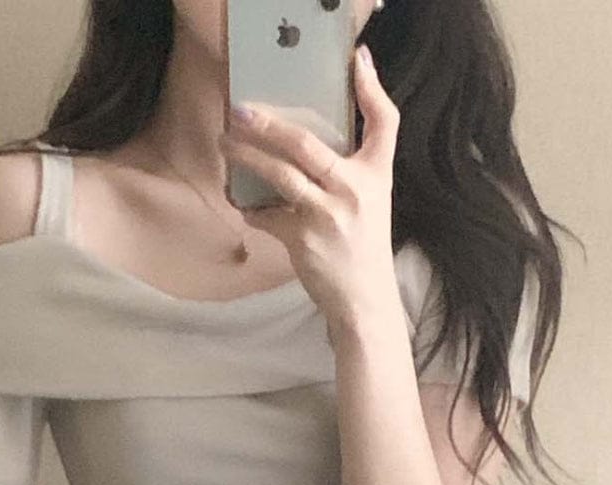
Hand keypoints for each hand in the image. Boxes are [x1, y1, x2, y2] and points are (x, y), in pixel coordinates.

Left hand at [220, 43, 400, 328]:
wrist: (364, 299)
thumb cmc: (362, 246)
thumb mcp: (371, 201)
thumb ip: (349, 169)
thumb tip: (306, 141)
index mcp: (376, 175)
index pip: (385, 122)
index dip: (372, 88)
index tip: (357, 59)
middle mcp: (354, 189)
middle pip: (306, 143)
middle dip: (269, 124)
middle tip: (240, 111)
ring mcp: (327, 214)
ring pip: (279, 175)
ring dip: (247, 157)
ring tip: (226, 144)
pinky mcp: (303, 239)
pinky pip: (267, 215)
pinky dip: (253, 209)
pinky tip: (247, 205)